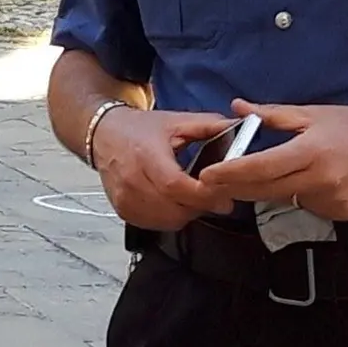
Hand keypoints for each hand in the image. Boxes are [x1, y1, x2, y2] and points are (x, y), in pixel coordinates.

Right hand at [94, 107, 238, 230]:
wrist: (104, 135)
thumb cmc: (139, 129)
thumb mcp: (176, 121)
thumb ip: (210, 126)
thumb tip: (242, 127)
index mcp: (147, 156)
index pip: (177, 186)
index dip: (204, 195)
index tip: (224, 197)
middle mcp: (132, 180)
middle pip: (175, 209)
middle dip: (201, 206)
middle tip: (215, 198)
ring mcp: (125, 198)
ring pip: (168, 221)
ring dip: (187, 214)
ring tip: (193, 198)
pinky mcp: (123, 210)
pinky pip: (155, 225)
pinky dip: (171, 218)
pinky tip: (175, 204)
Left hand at [198, 99, 347, 221]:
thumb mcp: (314, 113)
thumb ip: (273, 114)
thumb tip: (237, 107)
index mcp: (311, 150)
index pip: (261, 167)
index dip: (230, 173)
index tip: (206, 174)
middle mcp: (321, 179)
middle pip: (265, 191)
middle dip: (237, 187)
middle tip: (215, 182)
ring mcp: (333, 201)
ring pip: (286, 201)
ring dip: (274, 190)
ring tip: (286, 169)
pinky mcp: (342, 215)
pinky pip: (308, 208)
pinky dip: (302, 197)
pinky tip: (317, 180)